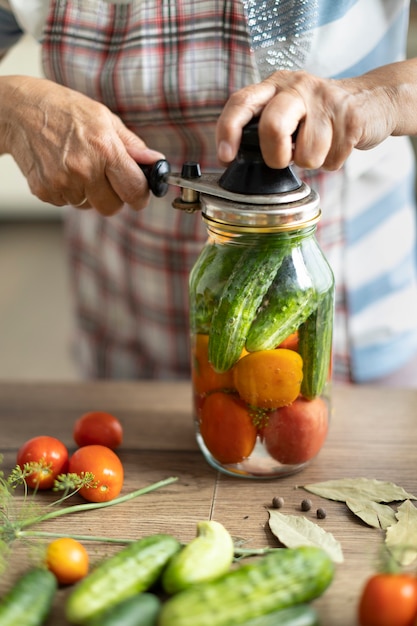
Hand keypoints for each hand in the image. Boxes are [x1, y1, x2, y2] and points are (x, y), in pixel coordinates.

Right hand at [0, 76, 163, 214]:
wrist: (20, 110)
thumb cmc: (65, 110)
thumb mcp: (105, 118)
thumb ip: (132, 146)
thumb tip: (156, 162)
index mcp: (105, 149)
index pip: (134, 190)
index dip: (140, 196)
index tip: (138, 195)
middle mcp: (84, 169)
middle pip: (111, 207)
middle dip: (113, 197)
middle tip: (105, 178)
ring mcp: (62, 182)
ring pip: (88, 206)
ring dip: (87, 192)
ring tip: (76, 164)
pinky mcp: (44, 191)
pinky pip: (67, 203)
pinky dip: (67, 191)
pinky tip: (60, 168)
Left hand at [216, 63, 413, 170]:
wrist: (371, 99)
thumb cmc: (318, 113)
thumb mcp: (285, 108)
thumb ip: (261, 125)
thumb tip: (234, 157)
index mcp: (275, 85)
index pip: (241, 102)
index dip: (228, 131)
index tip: (226, 156)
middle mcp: (297, 87)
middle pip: (272, 126)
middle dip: (275, 155)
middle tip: (283, 159)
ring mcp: (325, 101)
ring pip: (305, 154)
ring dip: (311, 161)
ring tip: (319, 145)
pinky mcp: (350, 118)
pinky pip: (330, 160)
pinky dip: (332, 162)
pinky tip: (337, 144)